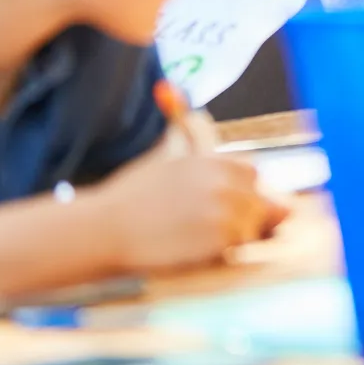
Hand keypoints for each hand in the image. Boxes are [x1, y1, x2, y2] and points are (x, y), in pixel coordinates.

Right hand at [92, 150, 286, 274]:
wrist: (106, 229)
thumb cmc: (131, 196)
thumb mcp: (164, 156)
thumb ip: (188, 136)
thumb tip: (195, 111)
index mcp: (213, 160)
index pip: (252, 173)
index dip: (239, 190)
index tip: (222, 202)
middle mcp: (224, 181)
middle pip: (257, 201)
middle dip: (241, 215)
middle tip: (208, 227)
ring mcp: (224, 211)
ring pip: (252, 227)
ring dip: (234, 236)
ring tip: (198, 239)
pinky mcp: (219, 240)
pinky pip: (240, 248)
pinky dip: (223, 253)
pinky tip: (194, 250)